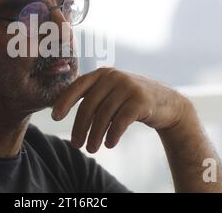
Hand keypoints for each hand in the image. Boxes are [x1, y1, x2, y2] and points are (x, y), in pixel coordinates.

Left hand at [52, 67, 193, 152]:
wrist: (167, 103)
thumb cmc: (130, 100)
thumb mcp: (111, 92)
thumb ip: (91, 96)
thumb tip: (58, 108)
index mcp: (103, 73)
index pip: (78, 85)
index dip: (64, 101)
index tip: (54, 117)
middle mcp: (114, 77)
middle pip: (89, 105)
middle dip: (80, 127)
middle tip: (76, 144)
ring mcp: (128, 87)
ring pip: (103, 116)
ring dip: (95, 136)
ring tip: (91, 149)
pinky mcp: (141, 100)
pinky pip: (120, 121)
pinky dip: (112, 135)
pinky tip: (109, 144)